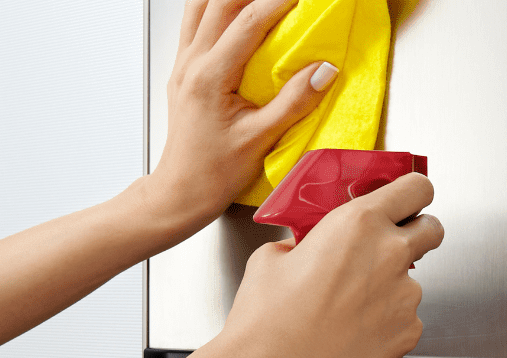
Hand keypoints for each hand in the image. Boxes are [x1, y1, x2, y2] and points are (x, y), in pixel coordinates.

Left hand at [146, 0, 338, 234]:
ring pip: (199, 7)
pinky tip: (235, 15)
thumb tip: (324, 72)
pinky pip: (195, 24)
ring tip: (257, 0)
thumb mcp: (262, 138)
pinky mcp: (184, 71)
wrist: (182, 190)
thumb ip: (295, 102)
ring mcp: (183, 64)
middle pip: (218, 2)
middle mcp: (191, 63)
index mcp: (210, 77)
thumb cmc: (216, 171)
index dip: (277, 2)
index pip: (246, 23)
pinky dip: (216, 9)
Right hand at [216, 173, 443, 357]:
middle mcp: (391, 254)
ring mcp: (406, 296)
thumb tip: (308, 248)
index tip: (406, 202)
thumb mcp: (273, 257)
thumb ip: (305, 242)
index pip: (416, 187)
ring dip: (390, 287)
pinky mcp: (409, 332)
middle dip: (416, 234)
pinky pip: (407, 318)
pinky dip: (388, 323)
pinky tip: (355, 333)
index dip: (412, 194)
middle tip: (388, 248)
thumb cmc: (267, 320)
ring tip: (349, 309)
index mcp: (359, 223)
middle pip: (433, 229)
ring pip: (413, 281)